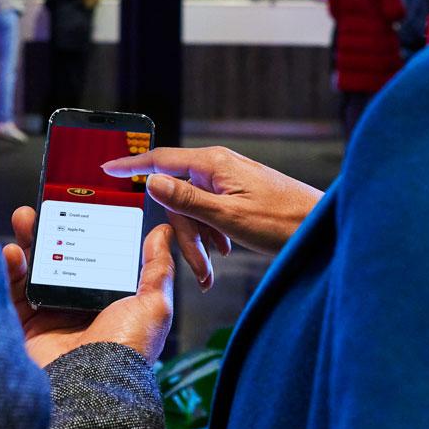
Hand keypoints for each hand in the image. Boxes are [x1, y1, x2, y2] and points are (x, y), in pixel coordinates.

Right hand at [1, 207, 174, 368]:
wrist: (93, 386)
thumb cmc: (127, 348)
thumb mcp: (154, 304)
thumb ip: (157, 267)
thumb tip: (163, 232)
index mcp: (109, 302)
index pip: (92, 258)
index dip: (83, 232)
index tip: (76, 208)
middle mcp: (79, 309)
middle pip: (59, 260)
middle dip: (48, 232)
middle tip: (41, 209)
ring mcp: (50, 319)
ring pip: (33, 272)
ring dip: (27, 243)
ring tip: (24, 220)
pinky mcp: (26, 329)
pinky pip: (11, 294)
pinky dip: (8, 270)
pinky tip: (10, 252)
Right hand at [101, 146, 323, 259]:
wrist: (322, 227)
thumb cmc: (284, 221)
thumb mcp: (229, 216)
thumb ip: (188, 200)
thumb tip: (153, 181)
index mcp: (213, 165)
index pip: (161, 159)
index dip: (131, 165)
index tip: (107, 167)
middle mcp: (219, 167)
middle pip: (178, 196)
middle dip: (185, 233)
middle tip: (199, 267)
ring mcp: (230, 179)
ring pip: (195, 208)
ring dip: (200, 238)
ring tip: (213, 268)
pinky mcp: (240, 192)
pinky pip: (211, 211)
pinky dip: (212, 233)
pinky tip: (225, 252)